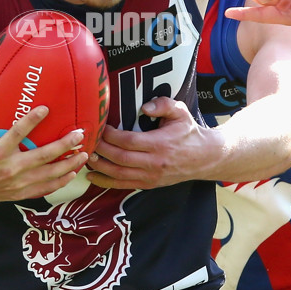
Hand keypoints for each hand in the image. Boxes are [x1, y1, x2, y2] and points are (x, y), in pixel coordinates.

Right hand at [0, 92, 87, 206]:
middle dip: (64, 146)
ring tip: (84, 155)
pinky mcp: (19, 193)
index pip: (17, 133)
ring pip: (48, 175)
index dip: (32, 120)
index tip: (46, 108)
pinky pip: (44, 189)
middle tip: (79, 134)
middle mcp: (10, 168)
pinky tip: (72, 174)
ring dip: (68, 165)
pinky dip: (60, 183)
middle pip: (43, 156)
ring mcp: (16, 183)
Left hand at [87, 97, 209, 188]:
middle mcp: (154, 163)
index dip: (111, 135)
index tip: (101, 126)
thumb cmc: (188, 132)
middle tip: (88, 140)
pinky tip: (92, 176)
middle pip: (120, 158)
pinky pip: (123, 185)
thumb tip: (144, 107)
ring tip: (85, 156)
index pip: (129, 141)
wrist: (204, 157)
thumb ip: (163, 104)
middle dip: (100, 149)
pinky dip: (105, 182)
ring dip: (99, 166)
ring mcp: (151, 176)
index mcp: (160, 144)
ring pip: (118, 174)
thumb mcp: (181, 112)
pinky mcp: (148, 184)